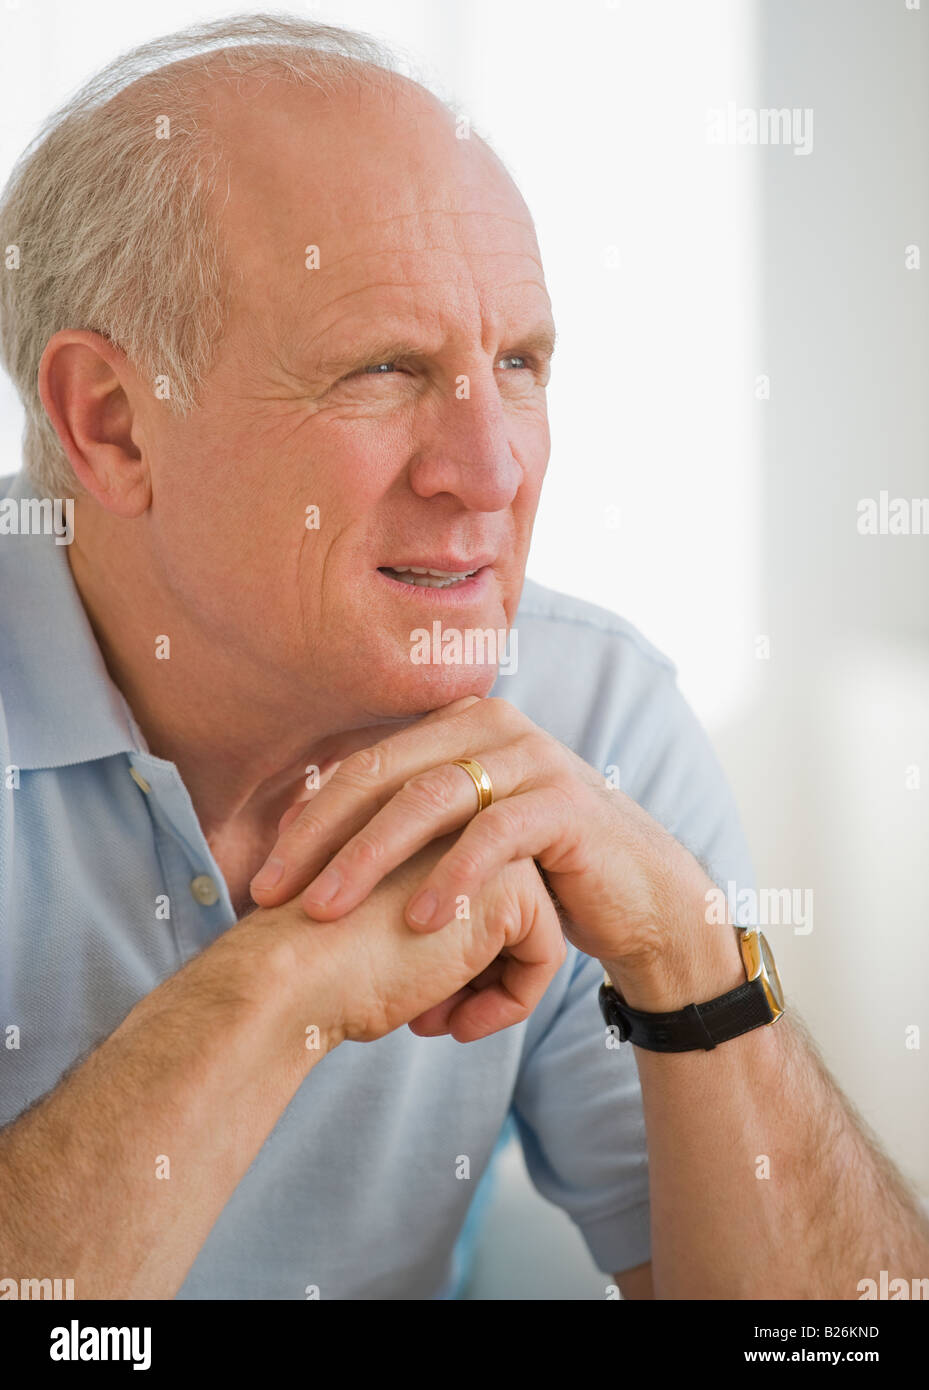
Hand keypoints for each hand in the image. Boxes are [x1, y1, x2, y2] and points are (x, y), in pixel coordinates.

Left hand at [250, 697, 731, 1007]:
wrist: (640, 898)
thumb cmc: (536, 872)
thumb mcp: (463, 840)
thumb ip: (404, 827)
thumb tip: (303, 842)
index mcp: (456, 728)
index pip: (363, 766)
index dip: (307, 820)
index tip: (262, 878)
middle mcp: (492, 727)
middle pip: (384, 775)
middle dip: (321, 838)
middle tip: (275, 896)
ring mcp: (533, 760)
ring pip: (430, 799)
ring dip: (370, 858)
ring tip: (327, 912)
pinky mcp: (567, 805)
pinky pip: (497, 835)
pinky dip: (454, 877)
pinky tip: (422, 921)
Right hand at [256, 835, 564, 1044]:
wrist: (288, 973)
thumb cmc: (313, 958)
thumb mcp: (374, 918)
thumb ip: (419, 905)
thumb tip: (481, 950)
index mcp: (420, 816)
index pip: (470, 889)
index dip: (446, 953)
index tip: (401, 984)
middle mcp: (459, 816)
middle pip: (504, 908)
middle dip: (472, 971)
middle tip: (421, 1011)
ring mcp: (488, 842)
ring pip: (529, 930)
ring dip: (488, 987)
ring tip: (430, 1018)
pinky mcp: (512, 885)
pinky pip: (544, 955)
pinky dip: (512, 1002)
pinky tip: (456, 1025)